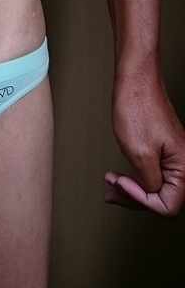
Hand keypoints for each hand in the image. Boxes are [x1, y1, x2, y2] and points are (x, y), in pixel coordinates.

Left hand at [105, 63, 184, 215]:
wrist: (135, 81)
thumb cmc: (137, 109)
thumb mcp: (140, 155)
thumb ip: (150, 183)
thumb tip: (151, 196)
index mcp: (183, 167)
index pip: (168, 206)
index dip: (142, 199)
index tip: (123, 183)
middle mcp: (182, 164)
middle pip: (162, 199)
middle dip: (133, 197)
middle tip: (110, 189)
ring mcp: (172, 157)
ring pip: (155, 187)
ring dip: (131, 190)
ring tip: (109, 185)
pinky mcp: (162, 151)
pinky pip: (152, 174)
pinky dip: (134, 179)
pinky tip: (119, 178)